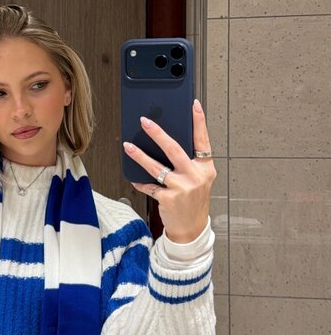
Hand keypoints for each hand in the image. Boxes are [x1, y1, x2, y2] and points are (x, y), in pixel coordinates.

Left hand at [123, 99, 216, 242]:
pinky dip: (141, 183)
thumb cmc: (193, 202)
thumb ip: (189, 163)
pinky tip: (135, 180)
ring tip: (128, 146)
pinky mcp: (169, 198)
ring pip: (156, 167)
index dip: (199, 122)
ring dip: (140, 155)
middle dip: (157, 133)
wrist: (191, 229)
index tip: (193, 105)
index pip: (202, 140)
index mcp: (205, 168)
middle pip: (174, 149)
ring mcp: (182, 187)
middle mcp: (195, 176)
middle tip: (145, 122)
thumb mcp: (199, 180)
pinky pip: (149, 186)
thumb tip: (167, 143)